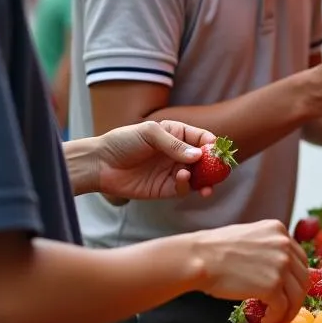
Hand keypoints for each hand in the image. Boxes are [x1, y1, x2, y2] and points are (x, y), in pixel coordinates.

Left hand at [93, 120, 217, 200]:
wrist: (100, 164)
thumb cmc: (122, 142)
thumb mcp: (149, 134)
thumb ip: (175, 144)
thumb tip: (199, 156)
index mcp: (177, 134)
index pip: (202, 138)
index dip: (213, 144)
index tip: (218, 150)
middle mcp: (178, 154)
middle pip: (205, 160)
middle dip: (215, 166)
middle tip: (221, 171)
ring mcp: (173, 172)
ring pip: (198, 177)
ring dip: (206, 180)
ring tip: (207, 183)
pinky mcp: (165, 189)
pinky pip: (183, 189)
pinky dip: (187, 185)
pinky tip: (183, 178)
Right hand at [196, 220, 308, 322]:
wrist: (197, 258)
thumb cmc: (214, 250)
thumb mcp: (249, 236)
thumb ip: (268, 247)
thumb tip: (280, 267)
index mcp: (279, 230)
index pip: (300, 258)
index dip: (295, 278)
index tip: (287, 291)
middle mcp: (284, 245)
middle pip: (303, 277)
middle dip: (295, 296)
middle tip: (284, 309)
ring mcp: (280, 265)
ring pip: (297, 295)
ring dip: (288, 310)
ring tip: (275, 318)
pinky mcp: (272, 286)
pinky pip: (283, 308)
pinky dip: (277, 318)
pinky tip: (266, 320)